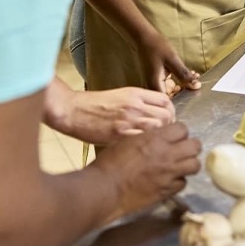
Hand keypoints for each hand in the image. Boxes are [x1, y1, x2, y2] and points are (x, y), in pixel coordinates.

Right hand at [50, 86, 175, 145]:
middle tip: (165, 136)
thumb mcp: (119, 96)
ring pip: (159, 128)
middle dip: (170, 127)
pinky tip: (144, 152)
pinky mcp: (120, 135)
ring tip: (156, 145)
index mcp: (135, 94)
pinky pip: (143, 141)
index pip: (166, 100)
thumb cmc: (93, 104)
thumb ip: (138, 103)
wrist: (72, 110)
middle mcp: (135, 105)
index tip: (169, 121)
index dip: (171, 112)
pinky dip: (147, 146)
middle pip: (167, 115)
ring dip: (161, 138)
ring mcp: (128, 120)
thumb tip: (154, 114)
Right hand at [91, 122, 201, 221]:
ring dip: (189, 164)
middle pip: (195, 146)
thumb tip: (157, 136)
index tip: (174, 137)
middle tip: (182, 150)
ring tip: (180, 165)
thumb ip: (148, 137)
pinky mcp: (167, 191)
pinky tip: (169, 180)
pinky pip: (183, 183)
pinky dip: (178, 181)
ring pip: (195, 165)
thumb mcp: (128, 140)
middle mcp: (167, 154)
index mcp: (156, 138)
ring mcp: (169, 174)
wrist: (106, 189)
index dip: (179, 132)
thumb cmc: (110, 162)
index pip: (183, 128)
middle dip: (191, 146)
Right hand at [140, 33, 200, 96]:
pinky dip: (177, 80)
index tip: (193, 90)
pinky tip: (185, 73)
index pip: (169, 103)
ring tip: (193, 74)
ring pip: (171, 90)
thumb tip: (196, 87)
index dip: (183, 98)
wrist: (144, 37)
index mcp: (155, 85)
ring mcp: (153, 84)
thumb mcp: (173, 60)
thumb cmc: (156, 47)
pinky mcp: (155, 80)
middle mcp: (152, 88)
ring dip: (183, 84)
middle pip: (171, 97)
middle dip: (185, 90)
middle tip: (196, 80)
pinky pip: (168, 85)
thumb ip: (184, 75)